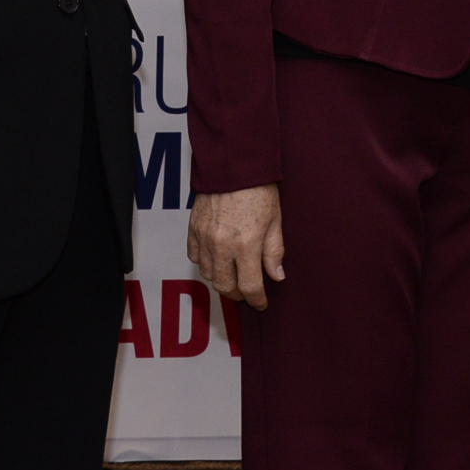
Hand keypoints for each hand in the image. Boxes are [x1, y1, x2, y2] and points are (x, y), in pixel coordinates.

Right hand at [189, 184, 286, 308]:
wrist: (233, 166)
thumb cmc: (259, 189)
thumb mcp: (275, 220)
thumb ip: (274, 251)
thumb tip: (277, 276)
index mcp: (246, 244)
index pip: (249, 285)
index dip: (256, 299)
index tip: (261, 303)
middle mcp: (222, 245)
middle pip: (225, 286)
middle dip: (238, 294)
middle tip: (248, 293)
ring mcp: (204, 238)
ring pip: (207, 275)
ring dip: (220, 281)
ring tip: (233, 278)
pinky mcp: (193, 230)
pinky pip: (194, 257)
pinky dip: (205, 264)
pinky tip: (216, 261)